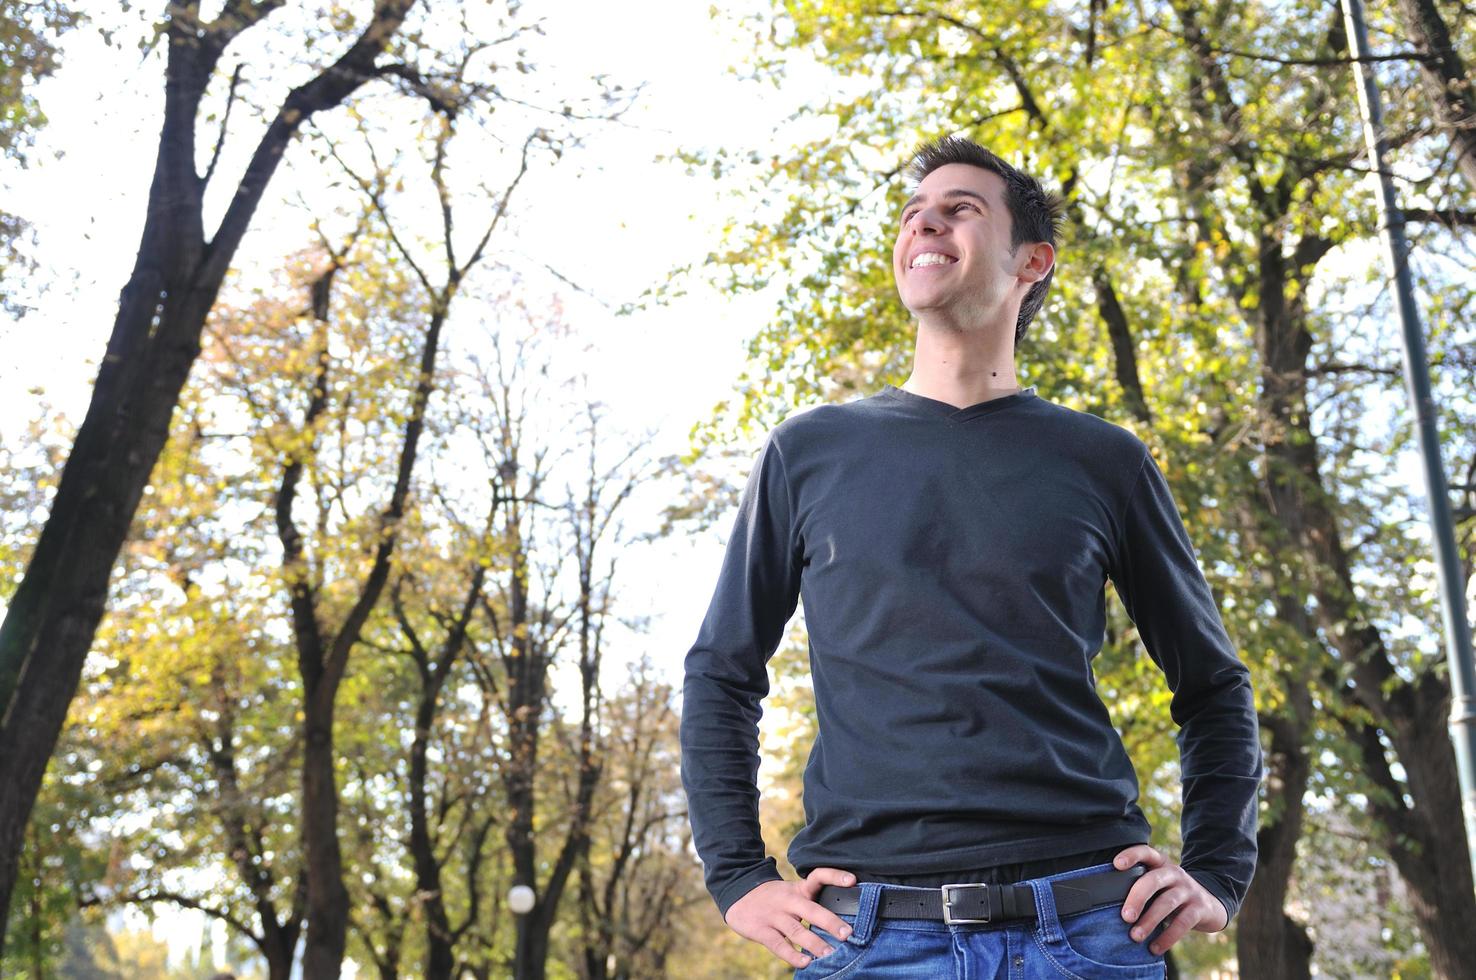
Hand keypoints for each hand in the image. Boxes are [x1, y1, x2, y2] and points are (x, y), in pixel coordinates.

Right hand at [723, 868, 858, 969]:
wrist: (737, 894)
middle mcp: (788, 900)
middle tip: (848, 934)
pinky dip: (792, 954)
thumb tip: (841, 922)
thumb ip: (810, 903)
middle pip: (811, 909)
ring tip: (830, 955)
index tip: (852, 881)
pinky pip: (778, 944)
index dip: (835, 877)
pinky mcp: (761, 930)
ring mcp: (774, 915)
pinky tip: (805, 962)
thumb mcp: (791, 892)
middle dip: (830, 922)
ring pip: (796, 930)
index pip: (818, 876)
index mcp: (798, 889)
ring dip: (814, 943)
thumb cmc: (774, 898)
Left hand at [1113, 844, 1228, 955]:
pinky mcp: (1200, 909)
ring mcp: (1188, 890)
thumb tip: (1106, 904)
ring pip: (1167, 903)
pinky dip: (1167, 937)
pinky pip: (1183, 923)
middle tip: (1125, 917)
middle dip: (1137, 898)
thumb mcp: (1158, 885)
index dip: (1132, 855)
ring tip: (1135, 936)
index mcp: (1160, 864)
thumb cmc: (1171, 895)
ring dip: (1149, 921)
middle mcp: (1175, 873)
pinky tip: (1155, 948)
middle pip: (1154, 880)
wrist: (1210, 905)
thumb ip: (1140, 886)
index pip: (1146, 852)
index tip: (1116, 864)